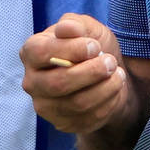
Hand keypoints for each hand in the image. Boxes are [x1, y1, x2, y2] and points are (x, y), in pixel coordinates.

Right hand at [20, 13, 129, 135]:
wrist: (105, 75)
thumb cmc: (91, 48)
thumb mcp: (86, 28)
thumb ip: (75, 24)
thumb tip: (67, 28)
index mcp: (31, 53)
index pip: (41, 53)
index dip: (71, 50)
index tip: (94, 46)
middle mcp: (32, 82)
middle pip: (58, 83)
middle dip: (91, 72)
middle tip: (111, 62)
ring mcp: (46, 107)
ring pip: (76, 103)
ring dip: (104, 88)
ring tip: (118, 74)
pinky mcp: (63, 124)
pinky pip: (88, 118)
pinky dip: (108, 103)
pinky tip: (114, 90)